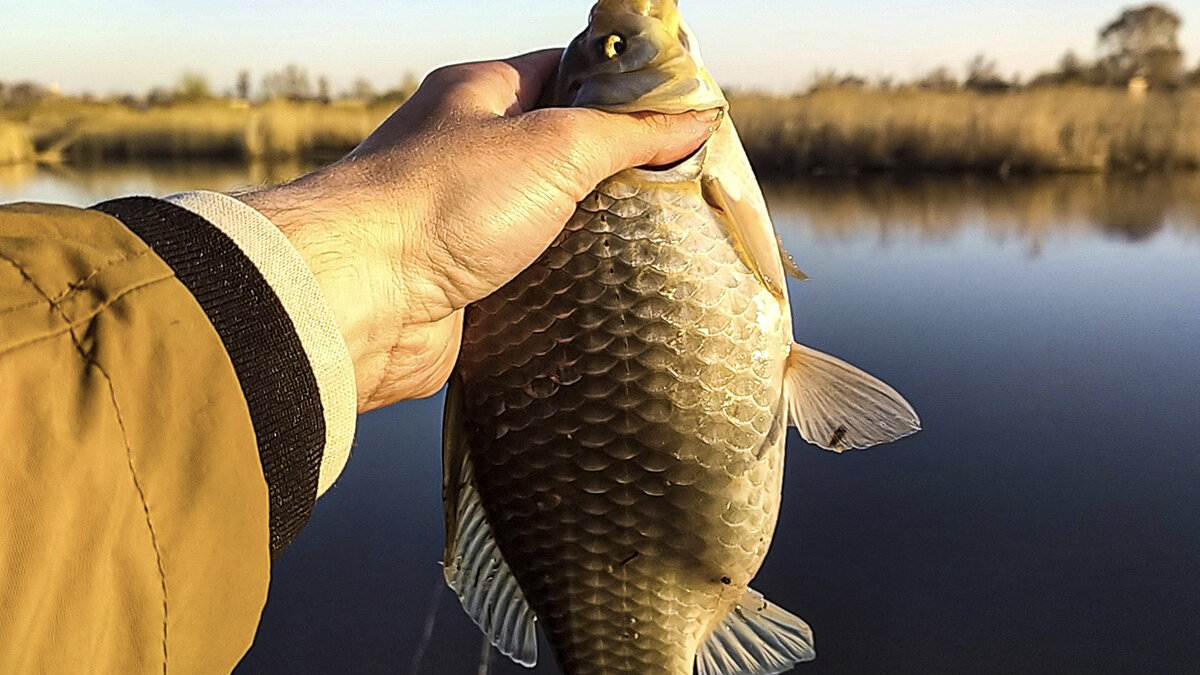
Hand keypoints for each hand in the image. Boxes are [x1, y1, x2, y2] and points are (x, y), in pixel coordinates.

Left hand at [239, 49, 718, 412]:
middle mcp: (468, 155)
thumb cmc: (438, 204)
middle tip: (676, 191)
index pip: (565, 73)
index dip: (623, 90)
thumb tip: (691, 119)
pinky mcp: (466, 285)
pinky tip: (606, 295)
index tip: (679, 114)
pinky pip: (529, 279)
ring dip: (592, 238)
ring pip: (549, 223)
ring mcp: (465, 222)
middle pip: (562, 154)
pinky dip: (564, 287)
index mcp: (480, 97)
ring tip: (655, 246)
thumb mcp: (553, 146)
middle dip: (616, 174)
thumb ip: (627, 132)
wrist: (359, 300)